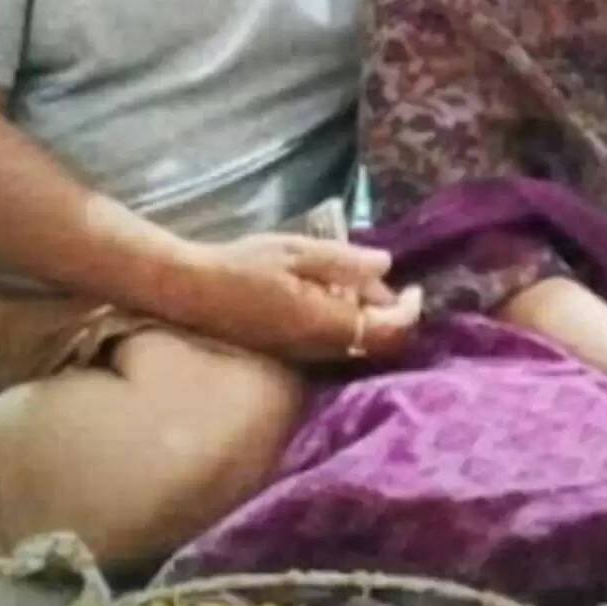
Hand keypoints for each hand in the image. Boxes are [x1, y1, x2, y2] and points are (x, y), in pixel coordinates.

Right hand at [178, 233, 422, 363]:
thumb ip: (343, 260)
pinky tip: (330, 292)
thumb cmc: (242, 265)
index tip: (416, 288)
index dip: (408, 312)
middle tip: (374, 275)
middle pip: (373, 342)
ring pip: (353, 344)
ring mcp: (302, 355)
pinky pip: (333, 344)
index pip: (386, 331)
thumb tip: (386, 265)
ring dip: (365, 316)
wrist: (190, 291)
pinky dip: (344, 321)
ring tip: (354, 279)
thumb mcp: (296, 251)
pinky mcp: (289, 352)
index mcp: (325, 323)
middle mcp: (318, 349)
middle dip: (387, 310)